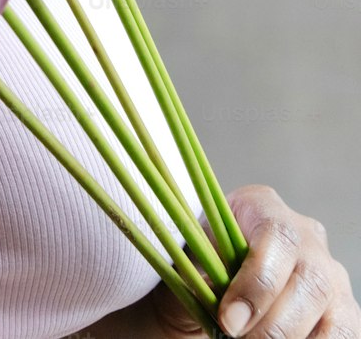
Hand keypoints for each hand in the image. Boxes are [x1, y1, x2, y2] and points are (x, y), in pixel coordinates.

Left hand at [143, 184, 358, 337]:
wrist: (210, 289)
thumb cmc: (200, 269)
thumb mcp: (190, 258)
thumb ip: (201, 267)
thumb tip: (213, 294)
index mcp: (262, 207)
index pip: (277, 235)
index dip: (257, 283)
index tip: (229, 320)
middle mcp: (305, 236)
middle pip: (309, 281)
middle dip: (273, 325)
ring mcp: (330, 274)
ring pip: (332, 316)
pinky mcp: (343, 311)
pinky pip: (343, 337)